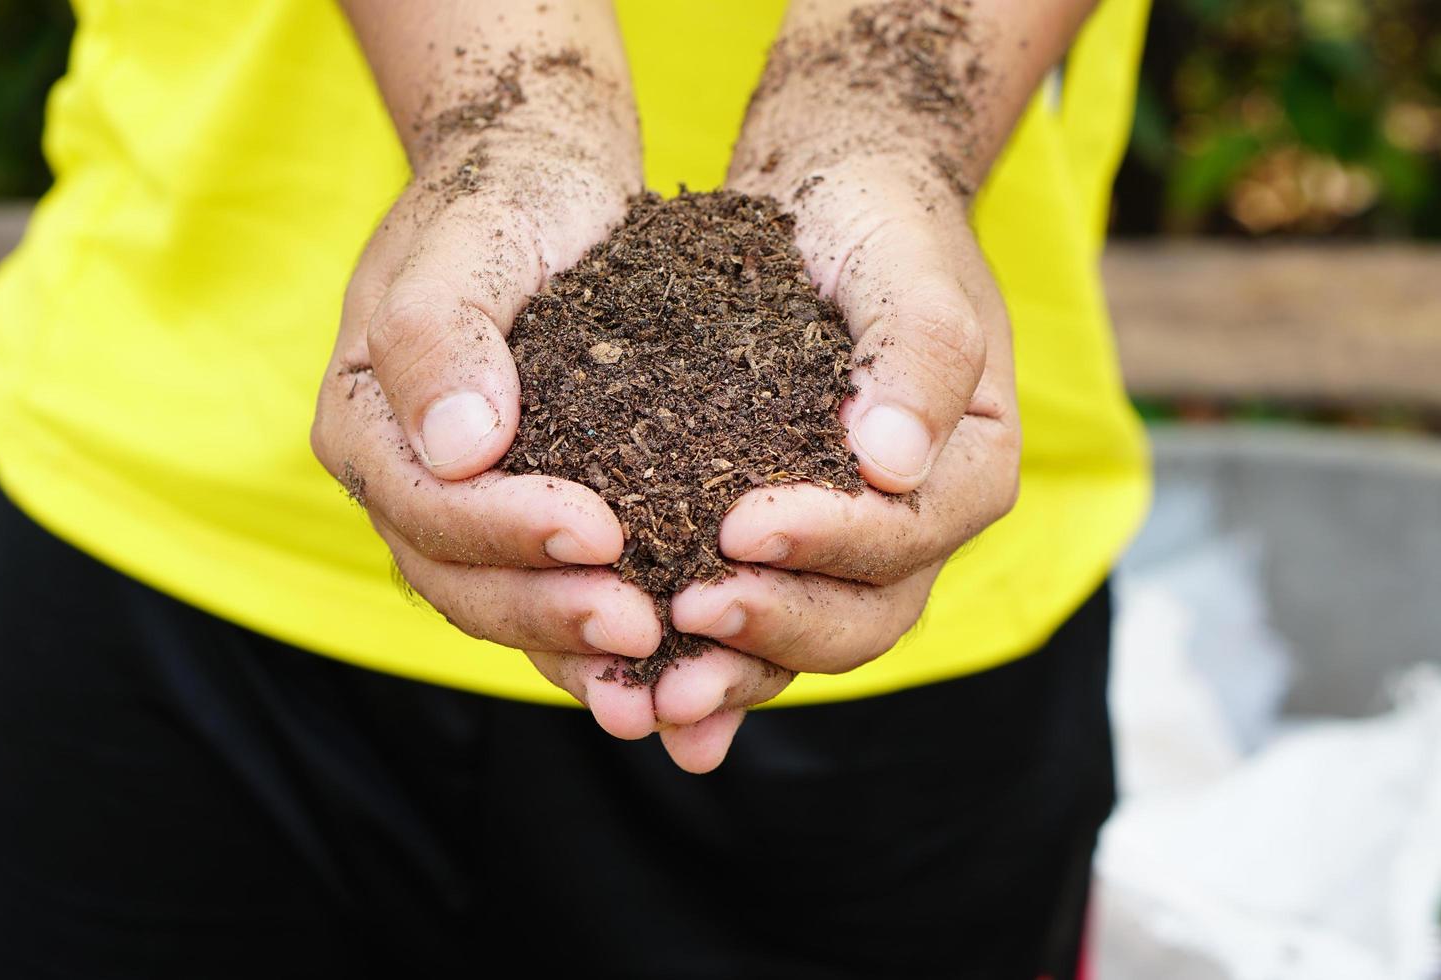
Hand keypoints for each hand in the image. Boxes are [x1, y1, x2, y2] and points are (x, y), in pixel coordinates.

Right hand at [312, 31, 789, 770]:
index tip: (602, 533)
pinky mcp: (522, 517)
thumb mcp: (469, 242)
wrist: (542, 185)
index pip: (425, 506)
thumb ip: (441, 335)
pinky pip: (549, 591)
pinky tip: (665, 664)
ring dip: (573, 648)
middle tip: (638, 625)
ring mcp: (461, 509)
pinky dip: (595, 636)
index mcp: (366, 422)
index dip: (506, 532)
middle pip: (459, 579)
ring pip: (502, 604)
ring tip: (655, 680)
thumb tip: (458, 448)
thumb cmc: (504, 199)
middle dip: (547, 610)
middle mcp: (404, 481)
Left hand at [670, 154, 1020, 677]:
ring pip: (811, 637)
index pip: (908, 534)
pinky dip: (716, 668)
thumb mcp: (908, 263)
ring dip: (739, 672)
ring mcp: (856, 547)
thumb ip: (918, 353)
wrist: (834, 205)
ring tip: (660, 697)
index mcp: (970, 468)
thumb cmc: (878, 224)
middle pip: (866, 614)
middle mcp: (922, 526)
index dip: (828, 542)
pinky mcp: (795, 550)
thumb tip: (895, 463)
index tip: (740, 527)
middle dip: (778, 624)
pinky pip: (762, 619)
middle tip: (687, 612)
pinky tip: (652, 702)